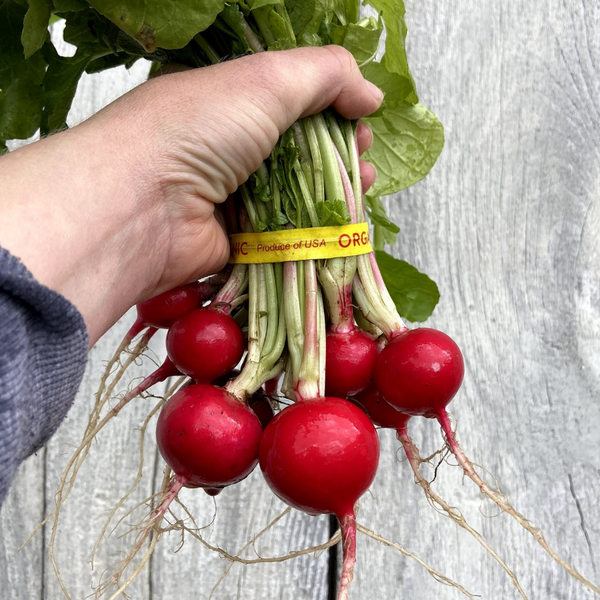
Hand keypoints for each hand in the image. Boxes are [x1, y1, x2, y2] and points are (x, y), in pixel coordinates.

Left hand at [0, 46, 380, 344]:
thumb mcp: (266, 79)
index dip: (332, 111)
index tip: (359, 122)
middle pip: (299, 153)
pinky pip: (284, 236)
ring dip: (333, 195)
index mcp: (231, 103)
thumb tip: (370, 94)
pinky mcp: (236, 241)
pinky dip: (312, 233)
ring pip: (297, 197)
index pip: (293, 103)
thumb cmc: (195, 132)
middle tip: (361, 160)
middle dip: (339, 155)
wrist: (142, 209)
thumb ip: (326, 74)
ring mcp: (232, 197)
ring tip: (361, 189)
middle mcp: (230, 149)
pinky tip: (337, 229)